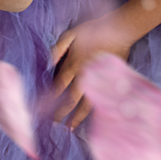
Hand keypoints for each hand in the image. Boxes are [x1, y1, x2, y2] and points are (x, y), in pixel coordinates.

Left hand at [49, 12, 136, 129]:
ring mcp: (98, 82)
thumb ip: (58, 48)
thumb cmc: (93, 31)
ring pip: (86, 105)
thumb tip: (47, 63)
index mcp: (74, 64)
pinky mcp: (110, 84)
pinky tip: (91, 121)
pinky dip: (95, 113)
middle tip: (53, 124)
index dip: (50, 98)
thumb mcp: (71, 34)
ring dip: (77, 118)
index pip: (59, 86)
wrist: (119, 31)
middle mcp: (85, 76)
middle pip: (70, 100)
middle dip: (61, 113)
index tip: (42, 109)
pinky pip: (101, 102)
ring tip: (70, 128)